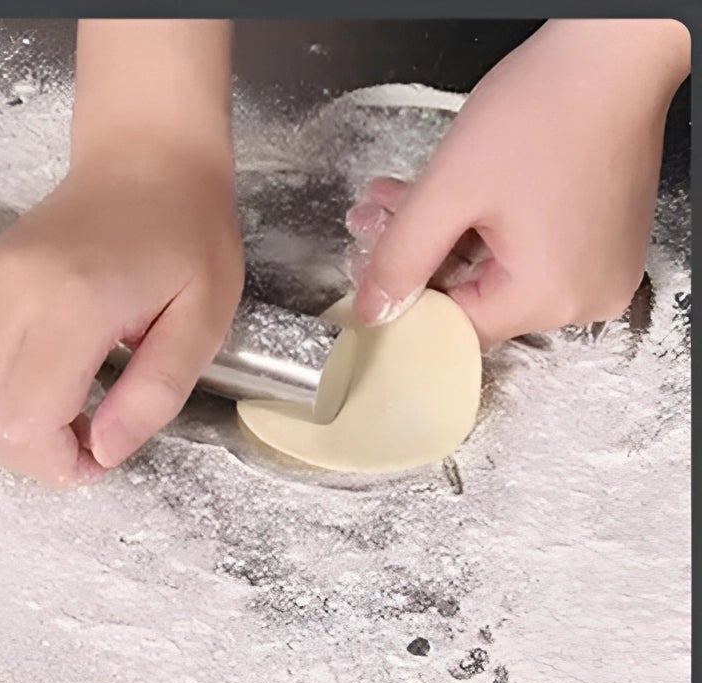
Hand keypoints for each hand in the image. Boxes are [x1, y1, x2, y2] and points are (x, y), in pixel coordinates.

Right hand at [0, 156, 242, 485]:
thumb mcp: (203, 321)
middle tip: (79, 437)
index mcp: (75, 303)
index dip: (57, 463)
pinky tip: (23, 389)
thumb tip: (106, 452)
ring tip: (53, 414)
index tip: (96, 454)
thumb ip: (155, 395)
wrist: (145, 162)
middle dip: (29, 455)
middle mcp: (14, 293)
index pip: (25, 423)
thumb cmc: (183, 234)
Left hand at [349, 20, 689, 344]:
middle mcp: (585, 297)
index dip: (405, 297)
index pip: (453, 326)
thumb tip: (372, 310)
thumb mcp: (450, 190)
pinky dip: (485, 228)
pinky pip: (529, 252)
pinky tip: (447, 196)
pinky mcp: (603, 242)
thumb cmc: (548, 107)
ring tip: (398, 201)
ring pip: (494, 272)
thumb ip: (401, 258)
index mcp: (550, 296)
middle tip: (375, 221)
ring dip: (443, 236)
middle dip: (419, 257)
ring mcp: (599, 270)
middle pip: (474, 299)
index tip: (372, 270)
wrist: (615, 51)